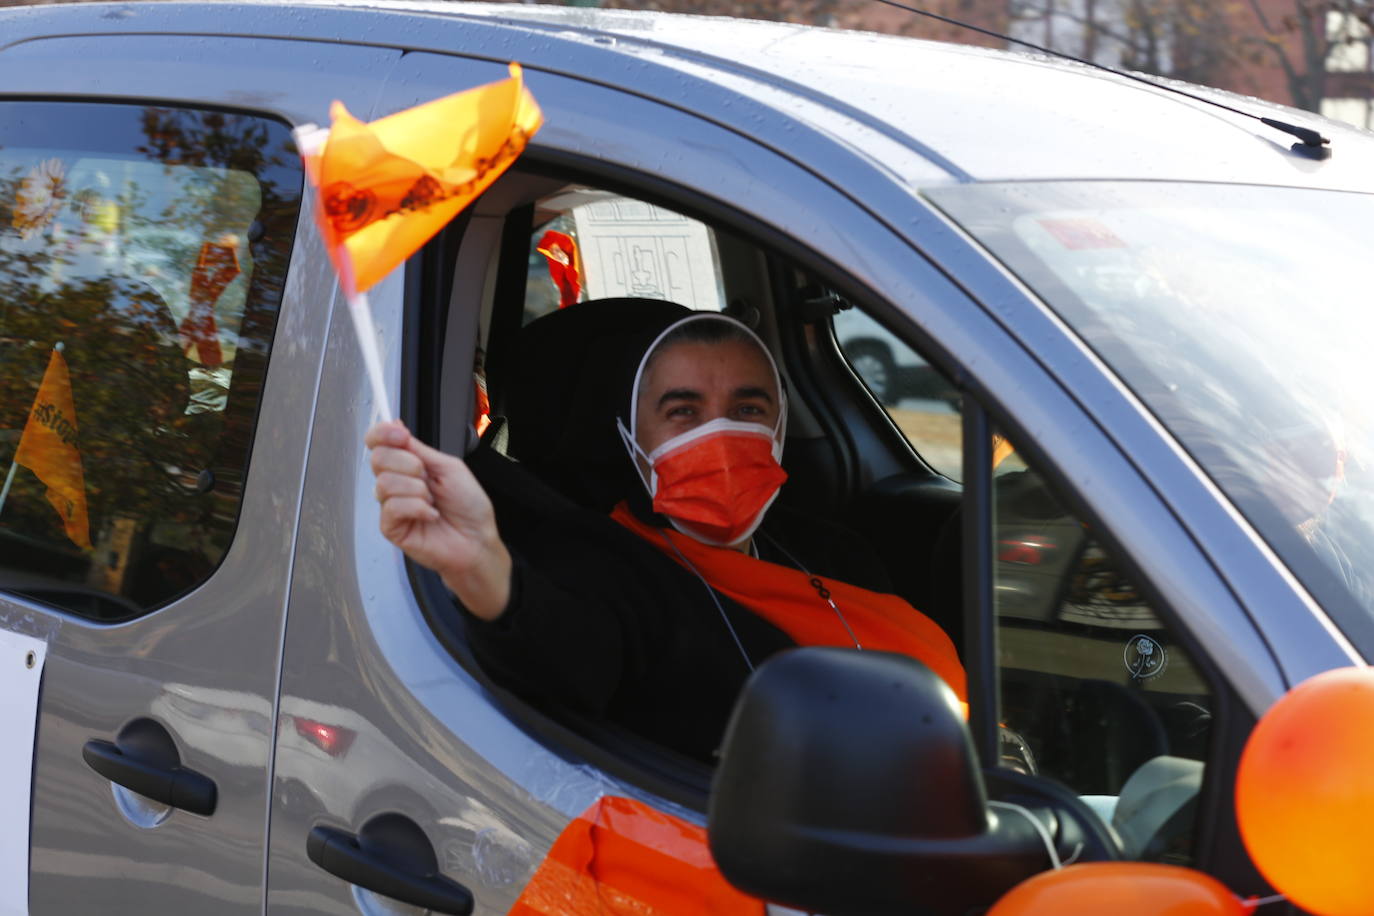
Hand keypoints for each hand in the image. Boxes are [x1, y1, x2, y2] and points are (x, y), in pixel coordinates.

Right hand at [366, 420, 510, 619]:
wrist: (478, 539)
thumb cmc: (469, 507)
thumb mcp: (449, 467)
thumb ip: (419, 449)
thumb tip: (395, 426)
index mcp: (408, 466)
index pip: (379, 443)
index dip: (382, 434)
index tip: (400, 434)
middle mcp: (397, 483)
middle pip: (378, 459)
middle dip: (409, 465)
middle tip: (428, 478)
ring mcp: (392, 506)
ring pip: (384, 483)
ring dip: (417, 490)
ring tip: (432, 501)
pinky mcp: (391, 527)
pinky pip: (393, 507)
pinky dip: (418, 508)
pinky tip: (431, 515)